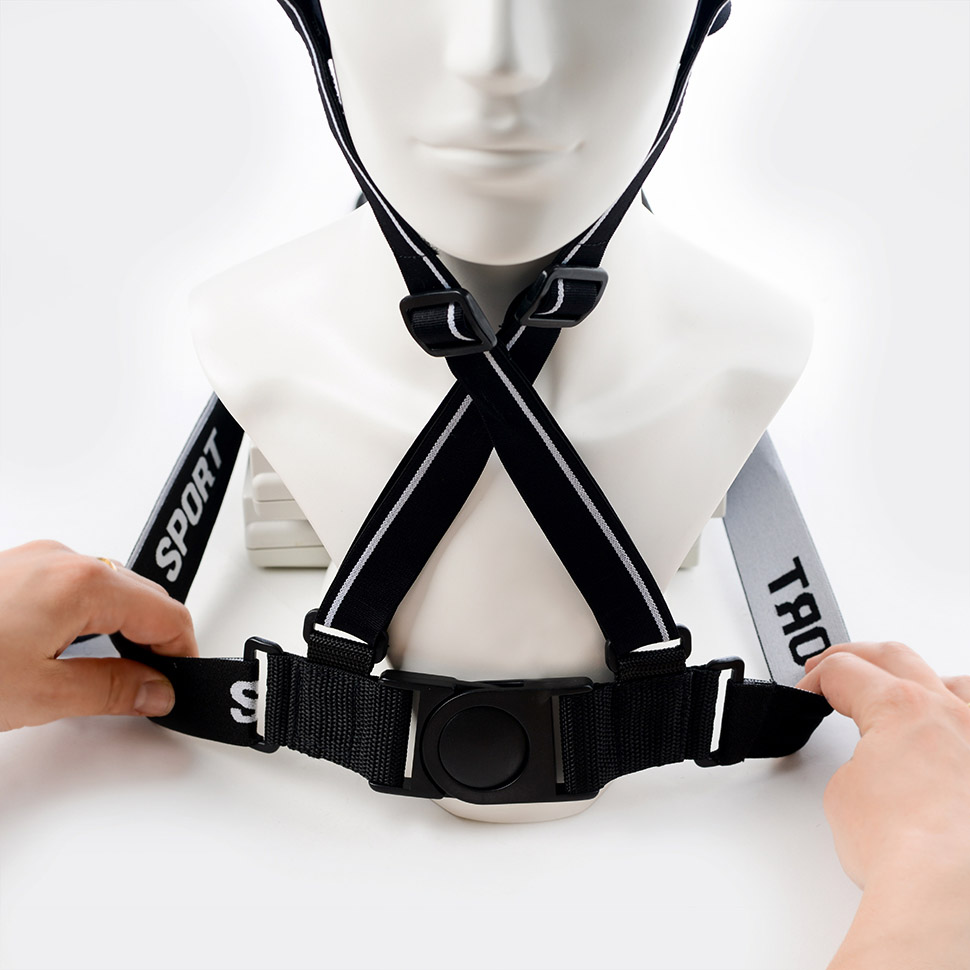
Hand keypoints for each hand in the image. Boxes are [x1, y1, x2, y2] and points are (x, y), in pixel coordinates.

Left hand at [0, 540, 197, 731]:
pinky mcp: (10, 571)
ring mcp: (34, 560)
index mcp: (83, 582)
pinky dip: (84, 617)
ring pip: (105, 590)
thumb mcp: (39, 693)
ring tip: (112, 672)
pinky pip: (69, 587)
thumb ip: (110, 690)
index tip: (183, 683)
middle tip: (153, 686)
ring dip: (118, 628)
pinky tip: (68, 651)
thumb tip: (155, 690)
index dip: (183, 653)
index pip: (167, 614)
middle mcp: (62, 559)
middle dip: (155, 641)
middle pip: (141, 597)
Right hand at [797, 641, 969, 969]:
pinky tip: (946, 739)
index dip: (816, 680)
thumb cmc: (905, 851)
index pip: (846, 671)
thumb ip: (859, 761)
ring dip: (922, 682)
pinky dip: (957, 724)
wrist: (945, 896)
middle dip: (857, 659)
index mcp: (903, 706)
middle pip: (895, 658)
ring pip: (956, 684)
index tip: (808, 692)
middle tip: (833, 668)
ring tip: (903, 692)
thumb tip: (876, 769)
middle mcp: (953, 714)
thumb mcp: (844, 792)